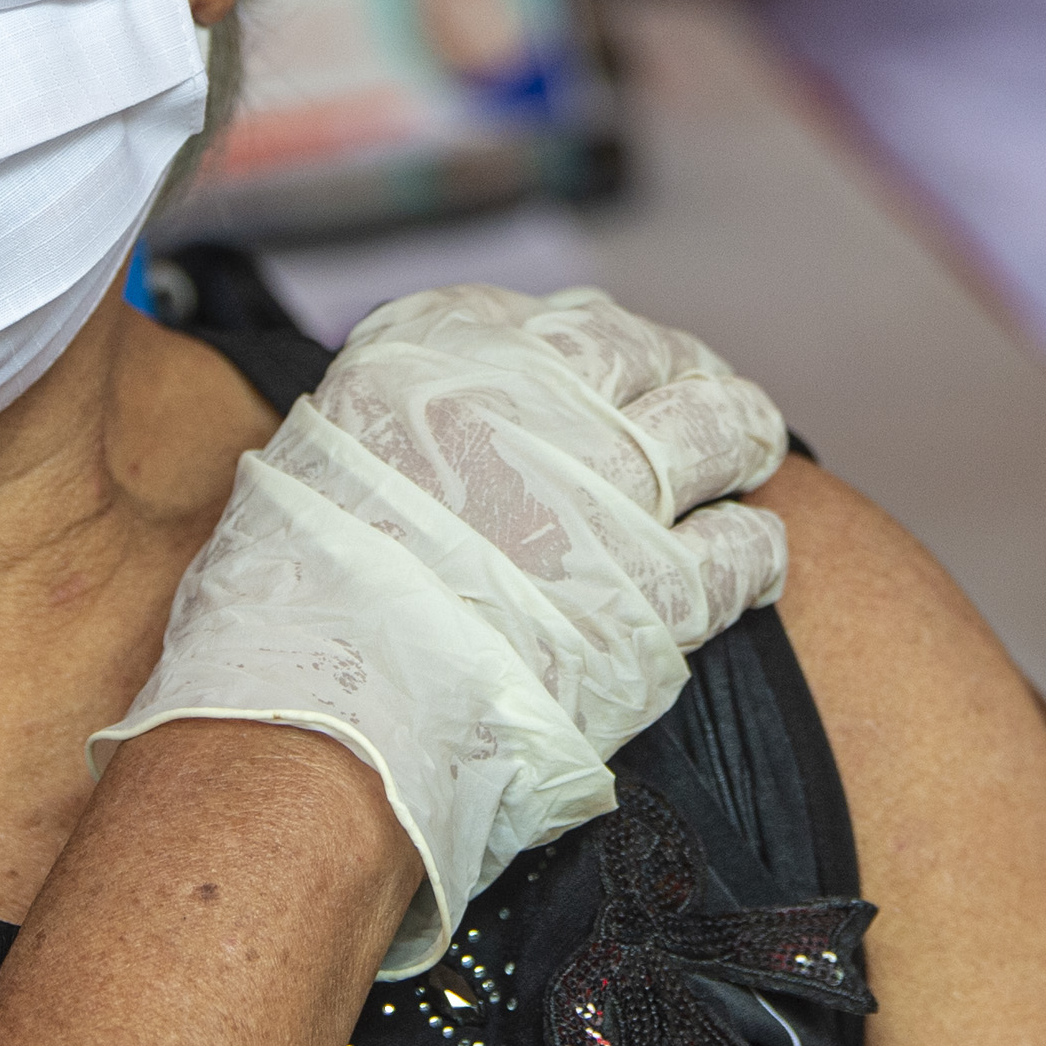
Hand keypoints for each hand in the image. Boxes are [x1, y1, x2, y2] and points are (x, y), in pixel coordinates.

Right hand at [94, 285, 789, 972]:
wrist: (318, 721)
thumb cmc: (291, 613)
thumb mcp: (322, 459)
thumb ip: (404, 427)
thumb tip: (447, 438)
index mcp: (445, 354)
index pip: (567, 324)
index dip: (612, 349)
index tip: (627, 368)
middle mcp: (539, 399)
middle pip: (656, 359)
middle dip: (691, 376)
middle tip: (711, 398)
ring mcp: (608, 490)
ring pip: (722, 431)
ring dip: (745, 437)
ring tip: (752, 450)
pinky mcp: (658, 590)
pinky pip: (741, 549)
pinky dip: (754, 549)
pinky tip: (754, 556)